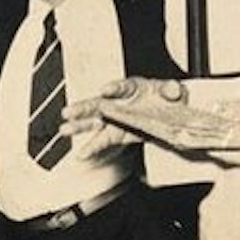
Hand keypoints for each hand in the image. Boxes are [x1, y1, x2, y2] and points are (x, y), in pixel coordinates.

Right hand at [62, 77, 186, 157]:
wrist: (170, 115)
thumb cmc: (167, 99)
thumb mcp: (175, 92)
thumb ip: (172, 90)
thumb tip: (172, 89)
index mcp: (133, 87)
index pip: (122, 86)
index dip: (113, 88)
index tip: (105, 90)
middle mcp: (119, 102)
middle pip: (98, 104)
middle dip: (83, 108)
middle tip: (70, 111)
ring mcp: (115, 119)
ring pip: (94, 122)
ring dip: (79, 126)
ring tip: (64, 129)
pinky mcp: (115, 134)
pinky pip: (102, 141)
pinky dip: (92, 147)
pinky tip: (81, 153)